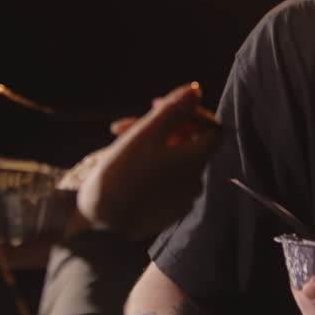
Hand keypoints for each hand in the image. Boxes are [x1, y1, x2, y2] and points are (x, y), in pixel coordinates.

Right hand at [75, 83, 221, 239]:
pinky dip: (149, 167)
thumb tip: (195, 90)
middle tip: (125, 124)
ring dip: (150, 146)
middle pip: (188, 143)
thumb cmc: (121, 174)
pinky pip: (164, 180)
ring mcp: (182, 200)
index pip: (213, 129)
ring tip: (117, 142)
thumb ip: (173, 109)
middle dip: (161, 128)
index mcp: (195, 162)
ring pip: (172, 161)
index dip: (191, 113)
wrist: (101, 225)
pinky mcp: (166, 212)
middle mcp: (195, 182)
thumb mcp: (145, 134)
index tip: (161, 108)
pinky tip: (124, 165)